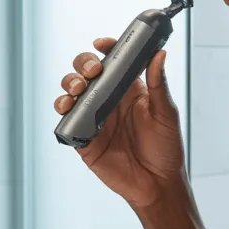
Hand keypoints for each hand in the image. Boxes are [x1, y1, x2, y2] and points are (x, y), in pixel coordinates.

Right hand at [54, 39, 184, 208]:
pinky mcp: (84, 137)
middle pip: (86, 71)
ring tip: (78, 89)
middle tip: (93, 71)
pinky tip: (68, 106)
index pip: (113, 60)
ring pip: (72, 91)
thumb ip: (159, 84)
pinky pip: (67, 119)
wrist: (156, 185)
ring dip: (70, 83)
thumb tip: (159, 54)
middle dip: (83, 64)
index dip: (105, 48)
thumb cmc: (166, 149)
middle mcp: (109, 99)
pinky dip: (62, 108)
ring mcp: (94, 117)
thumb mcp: (166, 114)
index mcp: (129, 89)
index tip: (102, 43)